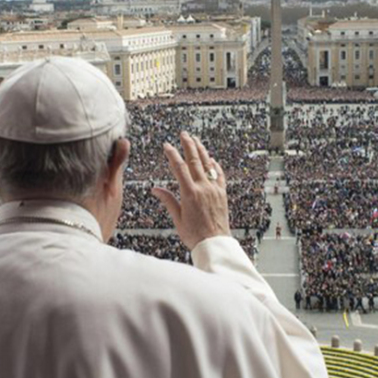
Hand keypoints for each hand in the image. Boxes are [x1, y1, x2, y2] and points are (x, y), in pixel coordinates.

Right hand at [152, 132, 230, 249]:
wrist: (215, 243)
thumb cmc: (195, 235)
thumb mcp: (177, 218)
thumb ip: (168, 200)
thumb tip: (155, 189)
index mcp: (190, 193)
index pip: (179, 168)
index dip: (172, 154)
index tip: (167, 145)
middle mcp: (203, 188)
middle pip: (195, 161)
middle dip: (188, 145)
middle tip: (184, 134)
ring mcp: (214, 189)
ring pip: (208, 165)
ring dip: (202, 150)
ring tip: (196, 140)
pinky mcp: (222, 193)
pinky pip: (220, 175)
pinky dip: (215, 165)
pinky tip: (212, 160)